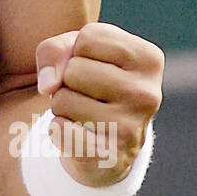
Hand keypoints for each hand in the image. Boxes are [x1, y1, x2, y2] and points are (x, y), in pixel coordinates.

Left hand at [35, 22, 163, 188]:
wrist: (107, 144)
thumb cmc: (91, 83)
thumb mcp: (75, 52)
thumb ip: (55, 50)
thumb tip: (48, 85)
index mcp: (148, 59)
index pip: (88, 38)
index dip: (78, 51)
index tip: (95, 66)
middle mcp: (146, 94)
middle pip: (73, 70)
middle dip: (68, 81)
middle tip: (87, 95)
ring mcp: (130, 128)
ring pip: (61, 99)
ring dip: (62, 106)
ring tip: (85, 114)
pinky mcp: (109, 157)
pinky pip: (58, 129)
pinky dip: (58, 130)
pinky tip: (80, 134)